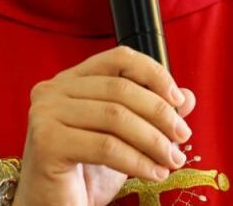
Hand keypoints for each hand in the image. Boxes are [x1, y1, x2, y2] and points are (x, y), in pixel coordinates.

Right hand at [12, 46, 195, 205]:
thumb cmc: (85, 174)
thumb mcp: (125, 139)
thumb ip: (150, 114)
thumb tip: (187, 97)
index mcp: (70, 80)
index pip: (118, 58)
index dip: (153, 74)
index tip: (178, 100)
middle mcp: (52, 90)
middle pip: (120, 88)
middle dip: (159, 114)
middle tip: (182, 137)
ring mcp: (45, 114)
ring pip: (115, 117)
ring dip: (153, 140)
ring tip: (172, 160)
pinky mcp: (46, 142)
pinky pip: (106, 146)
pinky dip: (137, 160)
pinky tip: (154, 173)